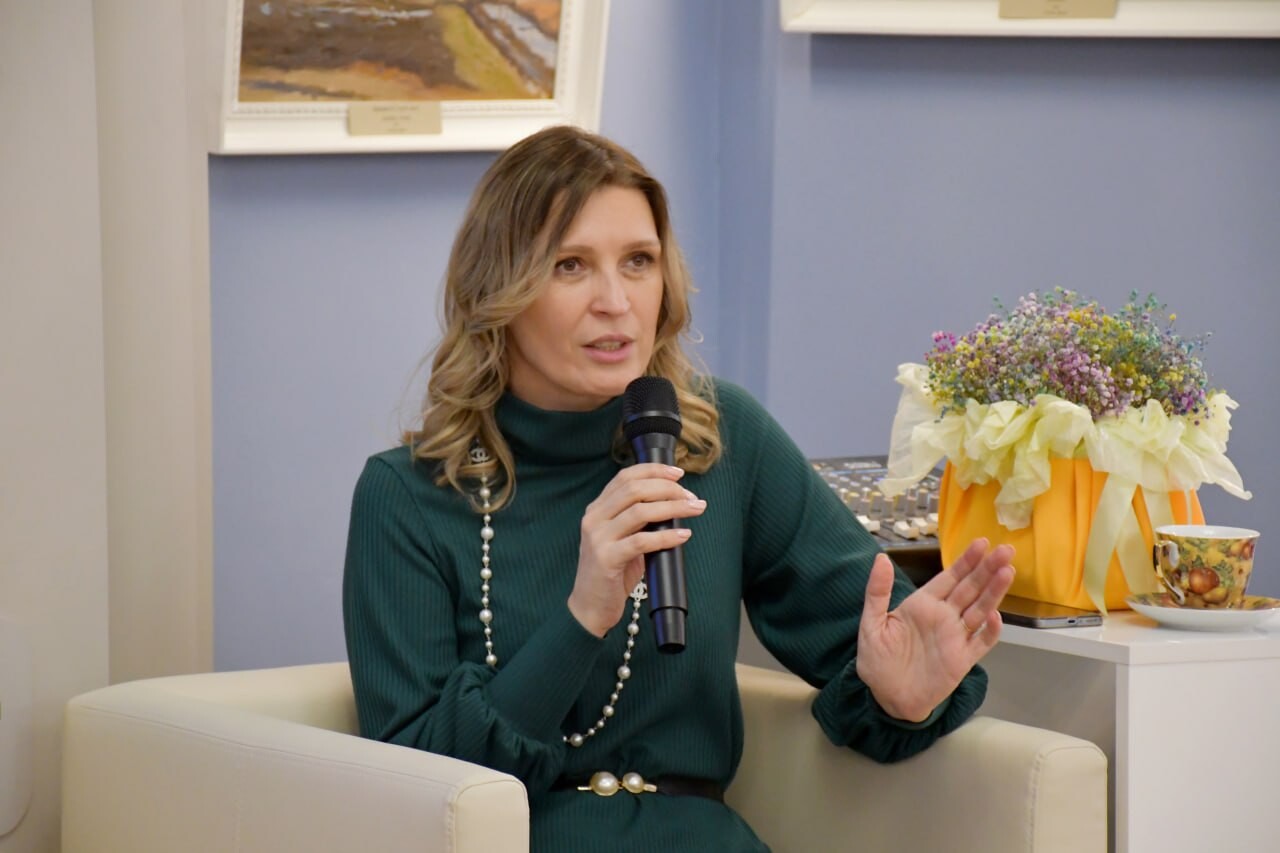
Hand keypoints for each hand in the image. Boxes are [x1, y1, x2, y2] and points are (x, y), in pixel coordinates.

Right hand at [568, 464, 705, 636]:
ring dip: (673, 507)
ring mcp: (598, 538)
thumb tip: (674, 504)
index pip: (625, 477)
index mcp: (597, 509)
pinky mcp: (606, 559)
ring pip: (640, 511)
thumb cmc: (612, 573)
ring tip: (695, 509)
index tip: (678, 473)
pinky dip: (666, 536)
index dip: (653, 471)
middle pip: (634, 489)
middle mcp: (594, 518)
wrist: (590, 607)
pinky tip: (683, 534)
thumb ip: (639, 520)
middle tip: (692, 497)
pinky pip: (642, 541)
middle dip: (668, 488)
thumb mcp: (622, 539)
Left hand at [855, 538, 1014, 721]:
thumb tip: (881, 557)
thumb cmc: (877, 659)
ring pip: (979, 609)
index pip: (949, 577)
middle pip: (970, 588)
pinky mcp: (962, 659)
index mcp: (923, 604)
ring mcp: (955, 637)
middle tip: (1006, 549)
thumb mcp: (871, 622)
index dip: (966, 561)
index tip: (981, 542)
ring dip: (994, 592)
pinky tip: (994, 615)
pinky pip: (980, 642)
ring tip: (1007, 571)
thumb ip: (877, 591)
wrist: (886, 697)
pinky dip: (989, 630)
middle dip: (987, 569)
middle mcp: (943, 616)